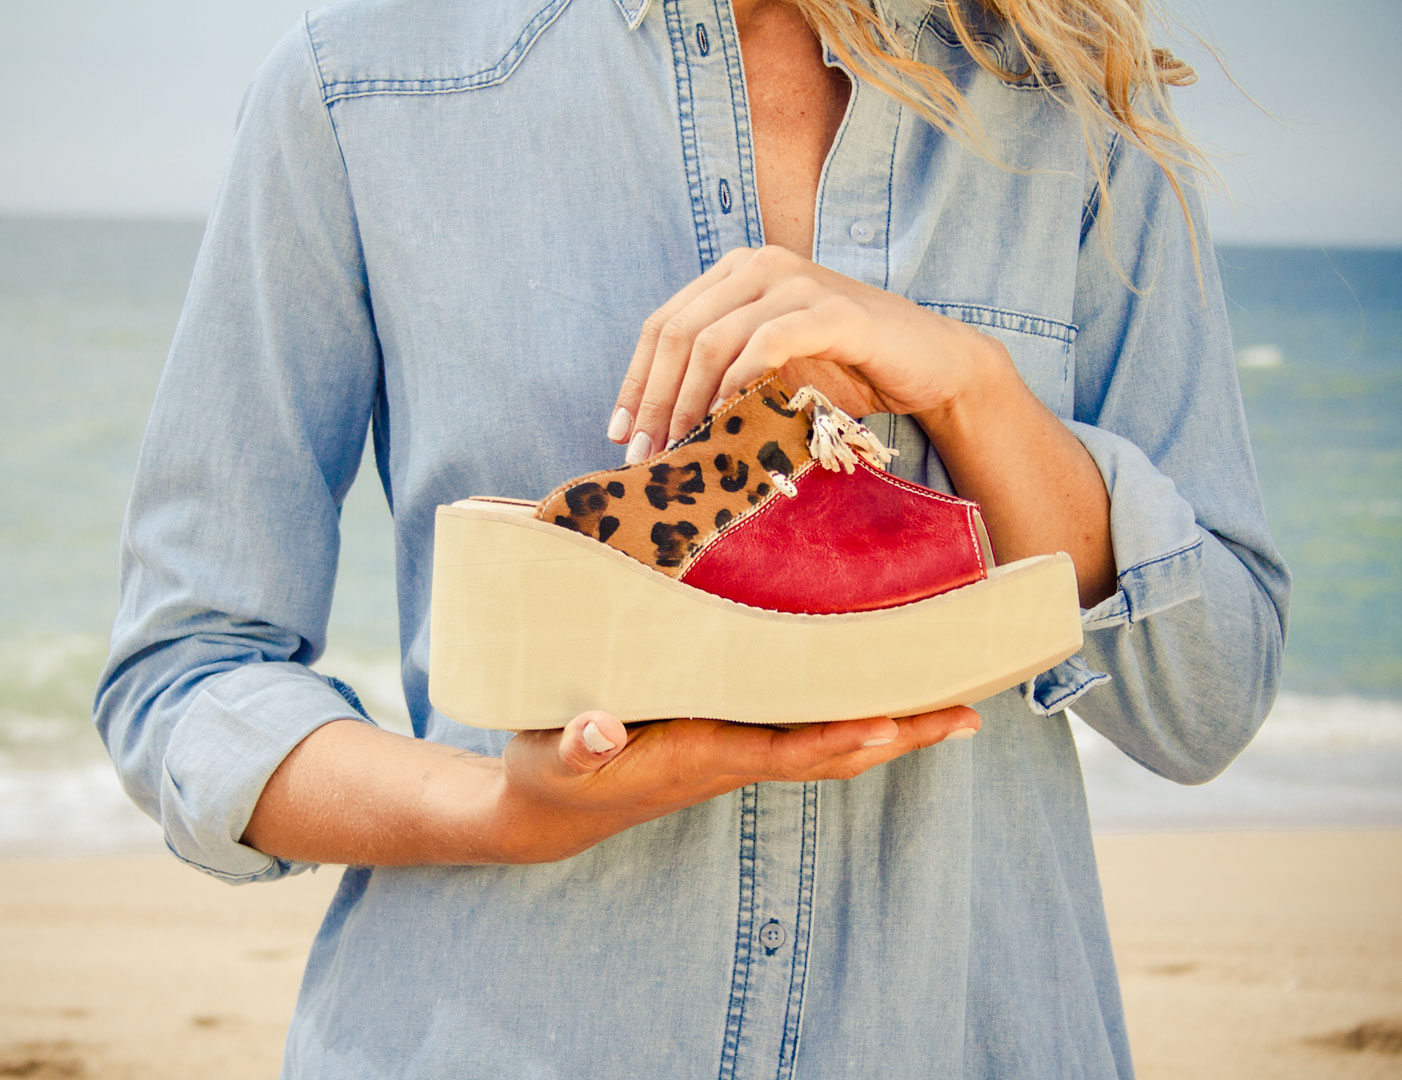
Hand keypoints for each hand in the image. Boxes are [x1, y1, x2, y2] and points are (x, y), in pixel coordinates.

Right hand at [494, 707, 981, 862]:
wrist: (552, 811)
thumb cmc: (554, 775)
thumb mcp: (554, 756)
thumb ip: (578, 741)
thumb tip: (599, 727)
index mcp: (699, 755)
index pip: (783, 749)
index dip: (837, 738)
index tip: (891, 723)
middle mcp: (733, 755)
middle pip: (831, 750)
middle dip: (898, 734)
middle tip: (967, 713)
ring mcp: (736, 751)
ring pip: (828, 742)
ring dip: (891, 728)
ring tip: (951, 706)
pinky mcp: (730, 740)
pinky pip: (806, 731)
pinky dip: (853, 716)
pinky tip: (879, 696)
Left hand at [609, 245, 1000, 460]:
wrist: (932, 364)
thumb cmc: (847, 370)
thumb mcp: (770, 369)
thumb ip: (720, 376)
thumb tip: (656, 427)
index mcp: (736, 272)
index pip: (664, 324)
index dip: (635, 381)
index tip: (619, 433)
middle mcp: (760, 264)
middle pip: (679, 332)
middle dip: (654, 399)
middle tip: (643, 454)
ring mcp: (798, 282)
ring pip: (714, 339)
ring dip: (688, 402)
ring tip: (680, 448)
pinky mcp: (835, 312)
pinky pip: (768, 343)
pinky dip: (738, 383)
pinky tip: (726, 420)